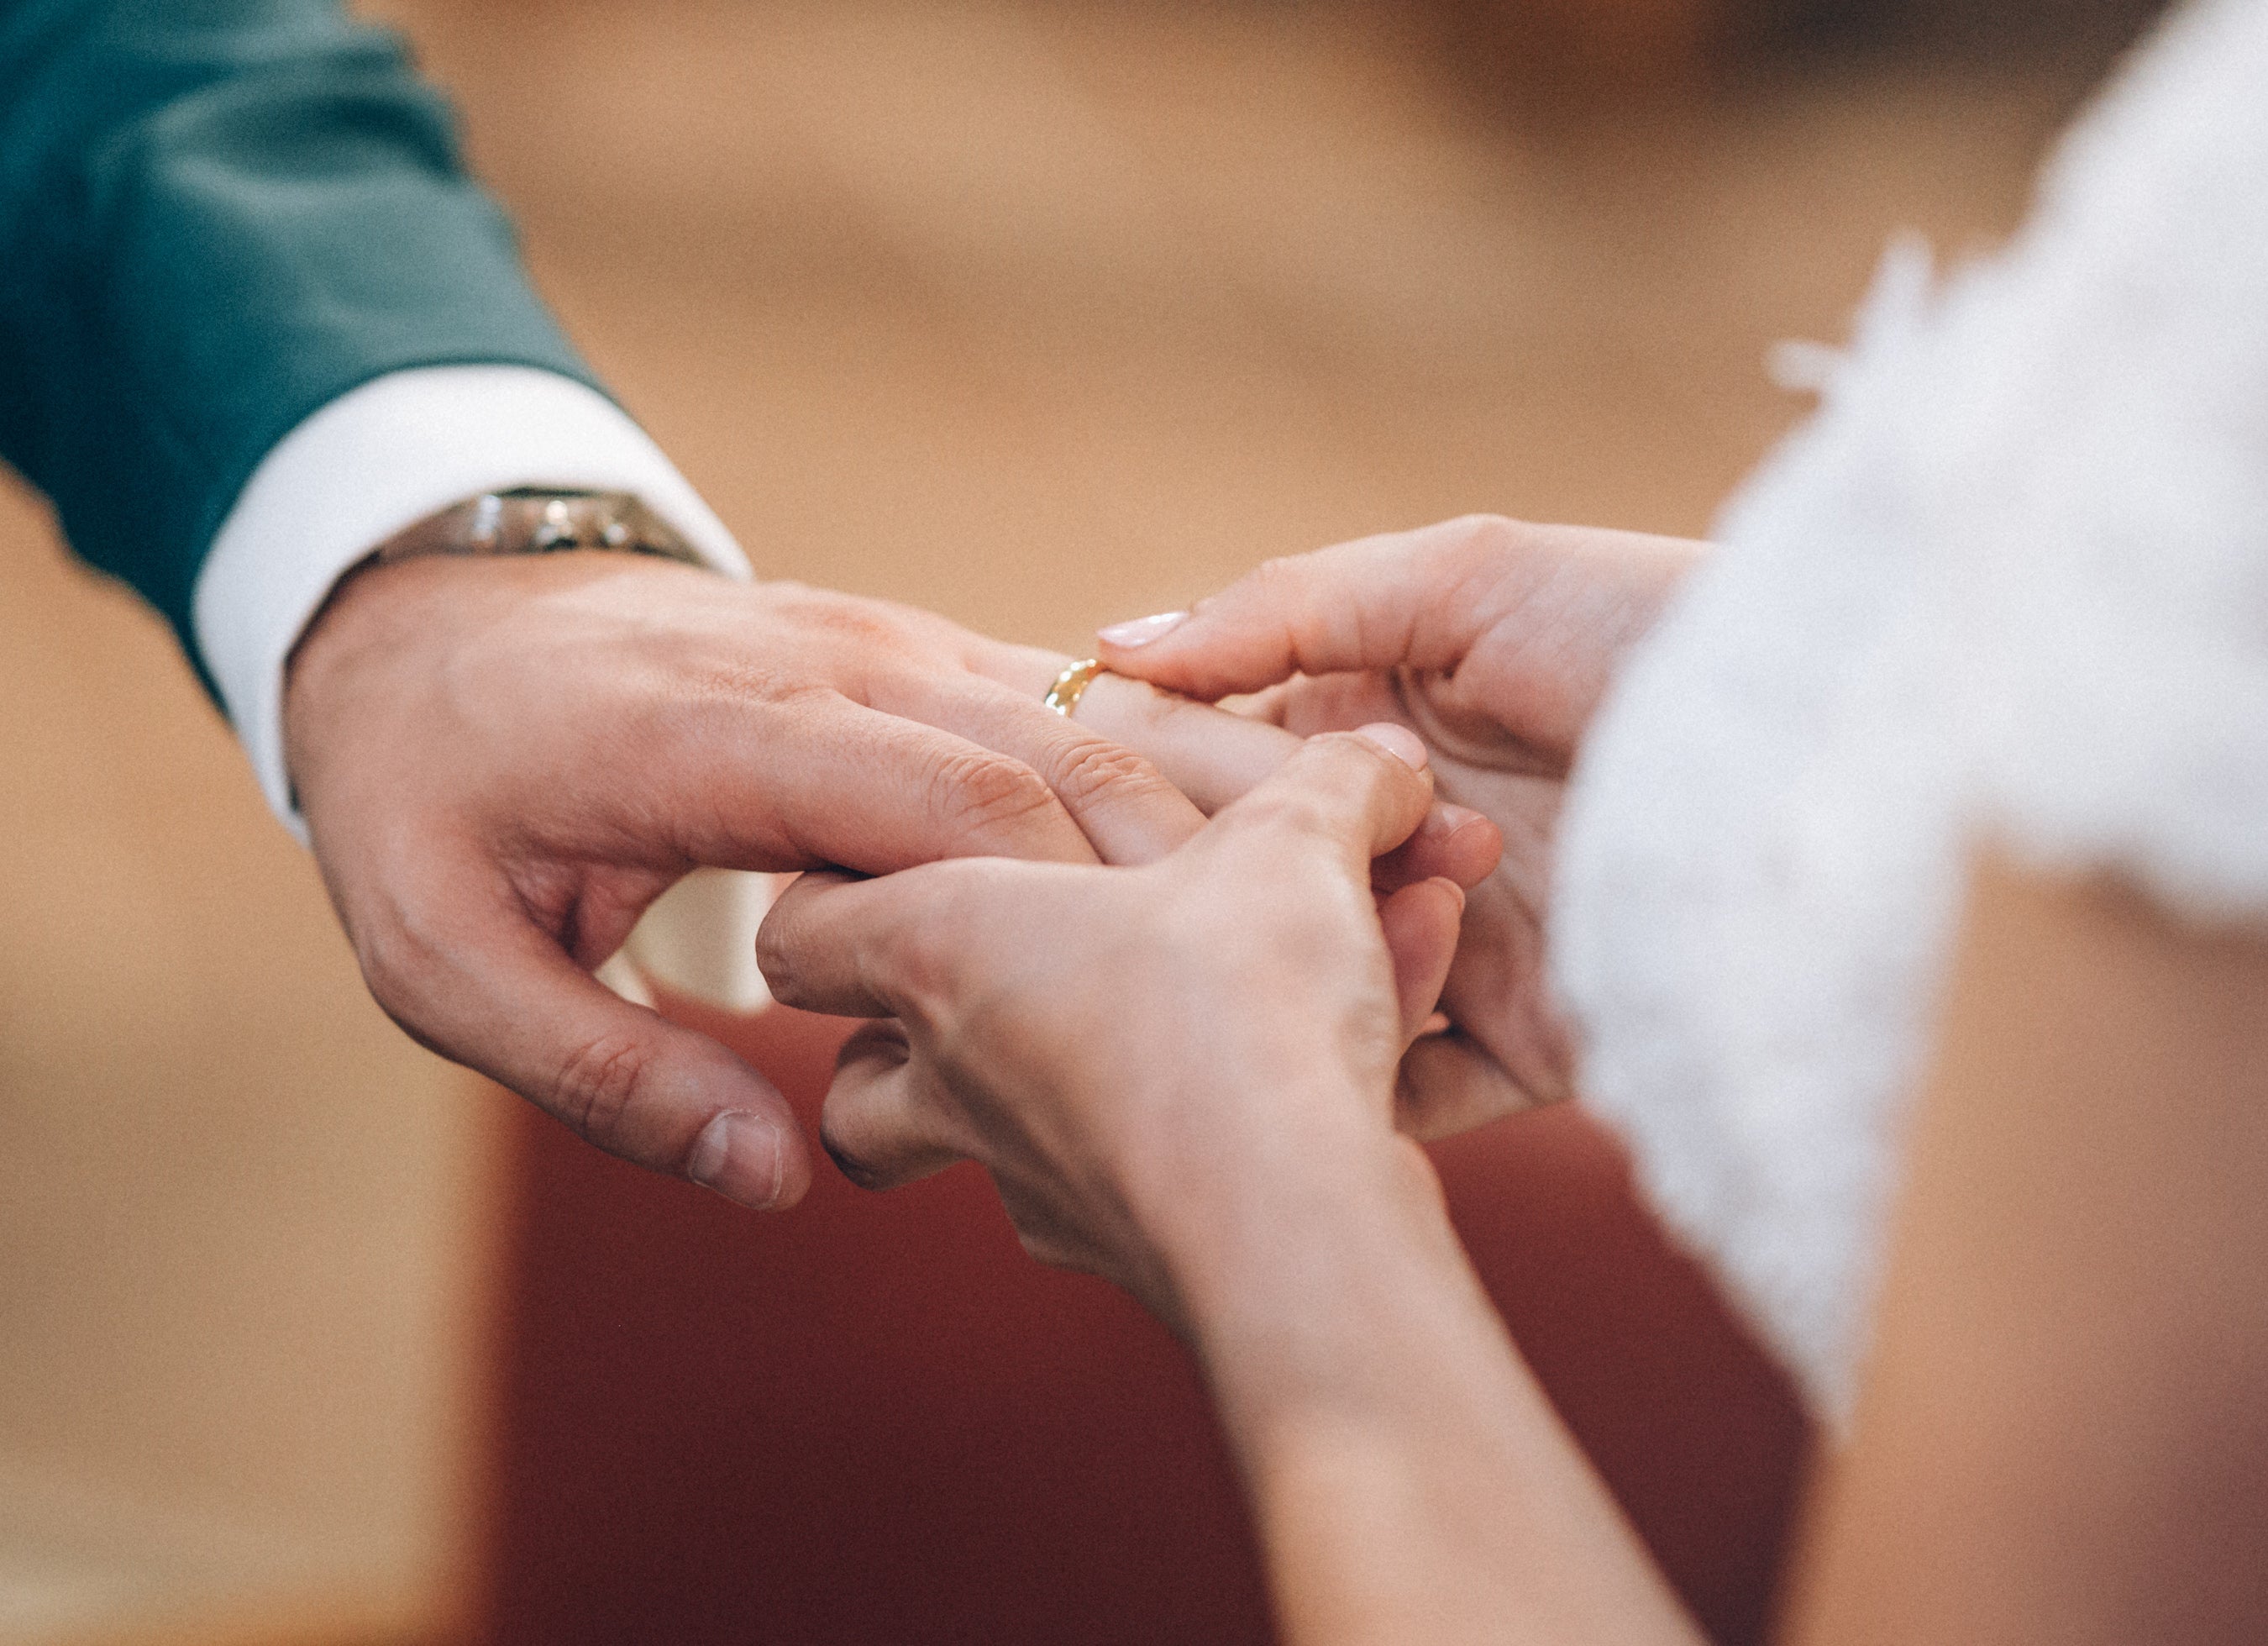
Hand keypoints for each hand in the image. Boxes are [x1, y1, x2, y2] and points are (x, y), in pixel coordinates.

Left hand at [283, 551, 1311, 1211]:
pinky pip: (1055, 694)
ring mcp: (876, 640)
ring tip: (1356, 854)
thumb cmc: (432, 794)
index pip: (951, 803)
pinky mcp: (902, 644)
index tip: (1217, 986)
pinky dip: (1157, 755)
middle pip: (1057, 746)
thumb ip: (603, 1073)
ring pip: (1084, 706)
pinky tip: (1254, 818)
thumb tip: (771, 1184)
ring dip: (1213, 783)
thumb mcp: (446, 958)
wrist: (422, 605)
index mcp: (722, 740)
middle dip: (1207, 837)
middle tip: (1362, 911)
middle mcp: (830, 668)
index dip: (1091, 894)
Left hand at [754, 726, 1488, 1326]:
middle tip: (977, 982)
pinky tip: (1243, 1103)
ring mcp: (1020, 1173)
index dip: (829, 894)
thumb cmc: (1241, 1011)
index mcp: (943, 943)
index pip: (799, 927)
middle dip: (890, 1034)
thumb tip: (1383, 761)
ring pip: (945, 1151)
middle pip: (846, 1072)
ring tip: (1106, 1044)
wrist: (1291, 1225)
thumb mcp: (1294, 847)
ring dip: (1001, 1103)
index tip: (897, 864)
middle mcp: (953, 1069)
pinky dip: (1155, 1139)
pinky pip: (1092, 1190)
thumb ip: (1329, 786)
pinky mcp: (1106, 1243)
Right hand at [1096, 515, 1701, 1135]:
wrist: (1836, 749)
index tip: (1039, 790)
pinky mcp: (1528, 1042)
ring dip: (1275, 983)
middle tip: (1093, 905)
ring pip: (1310, 995)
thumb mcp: (1464, 574)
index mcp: (1375, 725)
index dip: (1130, 775)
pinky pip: (1408, 1089)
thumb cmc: (1654, 627)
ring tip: (1238, 964)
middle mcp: (1405, 842)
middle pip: (1250, 889)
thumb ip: (1284, 608)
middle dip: (1184, 897)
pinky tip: (1325, 1045)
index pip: (1216, 762)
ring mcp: (1463, 947)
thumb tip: (1112, 642)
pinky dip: (1361, 1074)